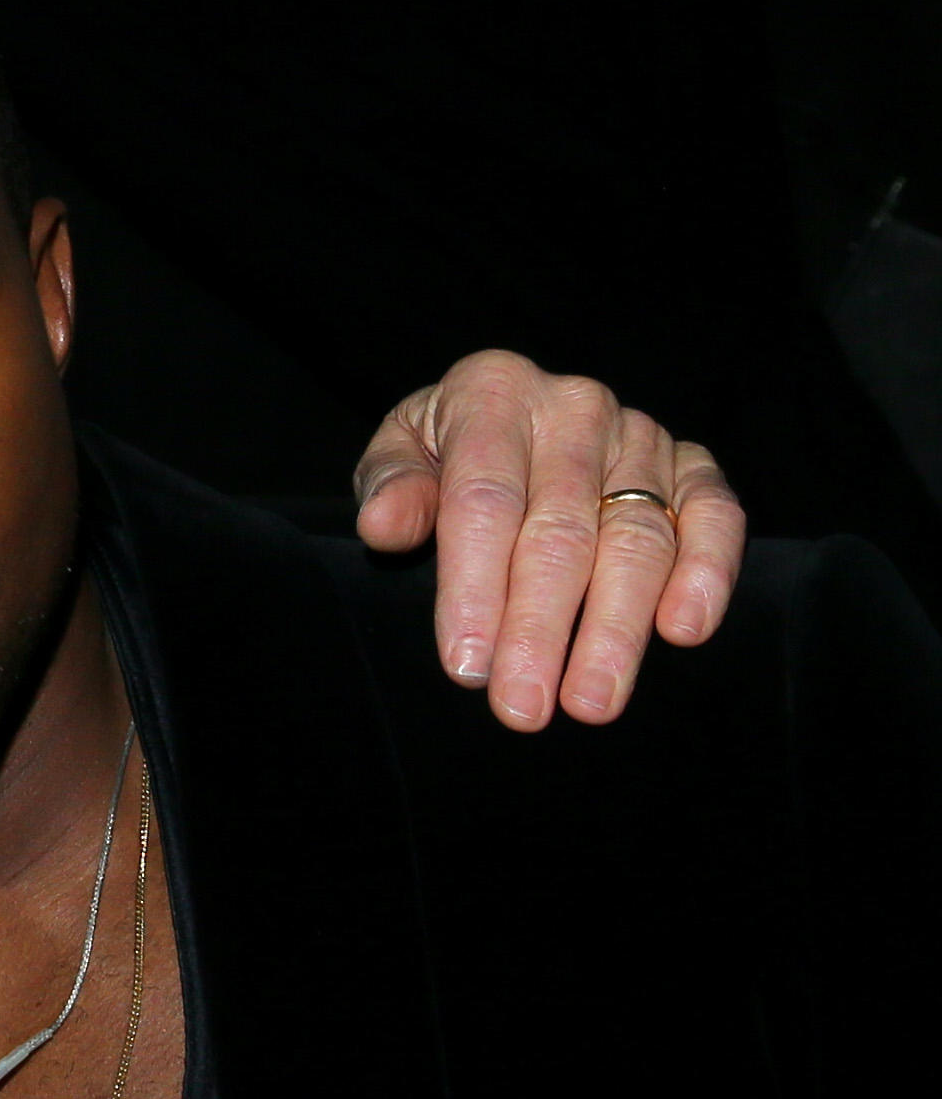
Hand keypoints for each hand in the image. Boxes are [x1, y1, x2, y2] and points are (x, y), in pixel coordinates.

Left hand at [352, 350, 740, 730]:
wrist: (507, 413)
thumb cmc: (444, 449)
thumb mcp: (400, 451)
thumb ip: (391, 485)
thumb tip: (384, 524)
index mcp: (494, 392)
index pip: (484, 500)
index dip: (474, 587)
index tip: (466, 664)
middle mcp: (575, 408)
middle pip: (560, 531)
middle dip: (540, 628)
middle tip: (523, 706)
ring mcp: (641, 436)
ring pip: (637, 538)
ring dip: (616, 628)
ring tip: (591, 700)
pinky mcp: (692, 466)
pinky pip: (714, 516)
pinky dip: (708, 572)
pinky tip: (682, 631)